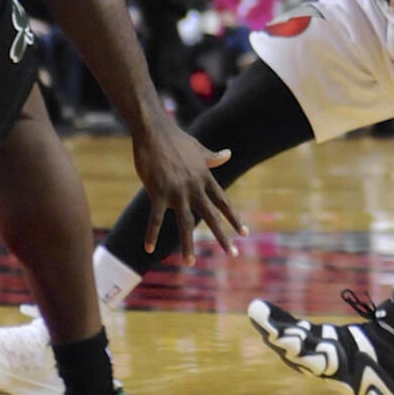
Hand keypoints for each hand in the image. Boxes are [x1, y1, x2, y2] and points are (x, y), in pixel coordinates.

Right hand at [131, 122, 245, 262]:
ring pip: (185, 223)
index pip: (224, 202)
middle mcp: (194, 187)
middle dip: (222, 236)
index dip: (234, 218)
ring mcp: (176, 191)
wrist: (154, 131)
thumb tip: (228, 154)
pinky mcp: (157, 192)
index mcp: (205, 177)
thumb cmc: (176, 140)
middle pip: (211, 216)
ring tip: (190, 262)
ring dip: (187, 244)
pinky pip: (155, 218)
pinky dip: (151, 234)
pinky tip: (149, 248)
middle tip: (232, 253)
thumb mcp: (199, 149)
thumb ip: (213, 157)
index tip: (245, 233)